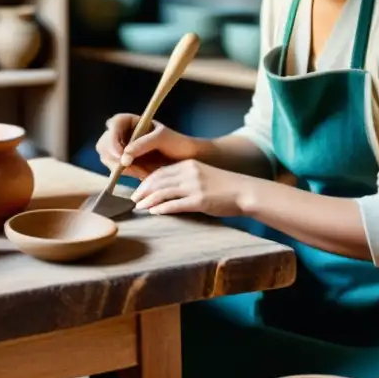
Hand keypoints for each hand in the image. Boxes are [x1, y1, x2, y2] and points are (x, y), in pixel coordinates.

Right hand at [96, 114, 202, 179]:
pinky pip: (115, 169)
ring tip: (142, 170)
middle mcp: (123, 134)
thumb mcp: (161, 139)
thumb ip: (143, 144)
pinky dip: (126, 173)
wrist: (186, 159)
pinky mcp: (125, 163)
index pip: (113, 124)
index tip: (122, 154)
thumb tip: (124, 156)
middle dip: (113, 155)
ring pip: (106, 158)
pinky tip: (141, 173)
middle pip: (104, 142)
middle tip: (127, 165)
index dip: (112, 138)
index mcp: (131, 121)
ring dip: (120, 166)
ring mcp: (122, 149)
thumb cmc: (177, 143)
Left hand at [130, 159, 247, 217]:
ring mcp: (194, 186)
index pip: (160, 172)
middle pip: (158, 180)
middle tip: (133, 200)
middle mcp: (189, 172)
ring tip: (139, 207)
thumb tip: (165, 191)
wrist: (245, 192)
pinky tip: (154, 212)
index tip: (137, 191)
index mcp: (188, 164)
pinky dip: (162, 208)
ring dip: (148, 200)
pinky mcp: (200, 200)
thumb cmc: (224, 187)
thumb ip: (185, 180)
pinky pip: (176, 204)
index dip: (146, 182)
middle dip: (143, 191)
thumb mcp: (202, 176)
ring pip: (163, 191)